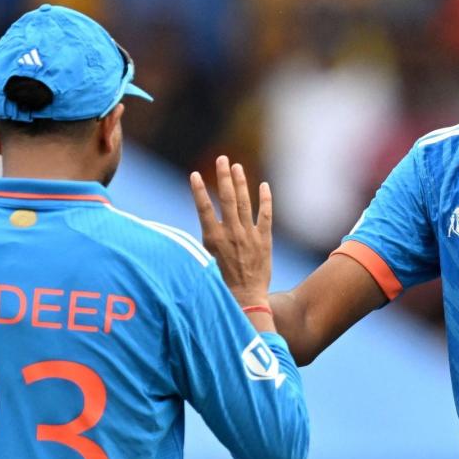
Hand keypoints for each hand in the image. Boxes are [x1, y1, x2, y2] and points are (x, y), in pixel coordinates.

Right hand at [190, 156, 272, 305]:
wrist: (245, 299)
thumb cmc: (221, 285)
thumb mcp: (204, 263)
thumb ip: (202, 243)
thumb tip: (192, 231)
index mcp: (213, 239)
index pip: (204, 208)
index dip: (199, 190)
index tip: (194, 174)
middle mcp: (231, 233)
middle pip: (227, 198)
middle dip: (223, 176)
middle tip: (222, 159)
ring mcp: (249, 235)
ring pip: (245, 202)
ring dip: (242, 182)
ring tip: (238, 166)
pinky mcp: (264, 240)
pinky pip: (266, 215)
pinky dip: (266, 200)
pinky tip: (264, 185)